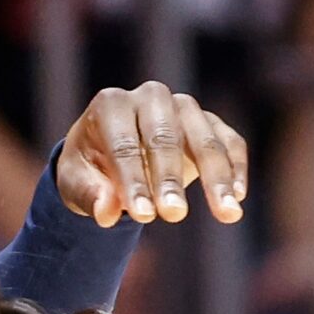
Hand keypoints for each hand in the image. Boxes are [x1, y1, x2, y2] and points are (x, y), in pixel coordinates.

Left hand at [59, 81, 247, 225]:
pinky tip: (237, 198)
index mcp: (111, 104)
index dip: (133, 181)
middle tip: (173, 214)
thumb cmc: (90, 167)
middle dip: (169, 178)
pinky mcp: (211, 122)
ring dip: (216, 176)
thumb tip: (107, 212)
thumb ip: (90, 195)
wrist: (112, 153)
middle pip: (164, 137)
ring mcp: (184, 106)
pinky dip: (236, 168)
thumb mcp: (76, 182)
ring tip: (226, 214)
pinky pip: (230, 141)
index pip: (123, 145)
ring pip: (204, 138)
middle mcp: (150, 97)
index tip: (143, 216)